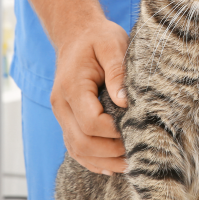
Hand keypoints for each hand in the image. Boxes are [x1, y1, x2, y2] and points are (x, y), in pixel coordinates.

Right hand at [50, 18, 129, 174]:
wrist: (76, 34)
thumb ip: (118, 72)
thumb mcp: (112, 45)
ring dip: (101, 161)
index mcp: (73, 87)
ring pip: (76, 149)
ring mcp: (62, 113)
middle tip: (136, 153)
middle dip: (110, 152)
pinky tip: (109, 165)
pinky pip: (74, 145)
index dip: (113, 132)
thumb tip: (125, 103)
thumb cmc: (97, 38)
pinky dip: (91, 159)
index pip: (90, 122)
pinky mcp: (67, 117)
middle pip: (81, 142)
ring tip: (128, 165)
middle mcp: (61, 104)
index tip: (136, 130)